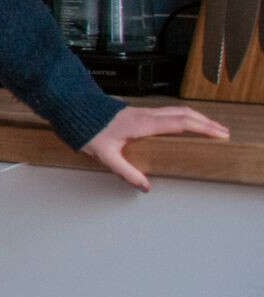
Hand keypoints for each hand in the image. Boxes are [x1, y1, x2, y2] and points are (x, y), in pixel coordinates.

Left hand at [80, 105, 229, 191]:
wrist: (73, 109)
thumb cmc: (88, 130)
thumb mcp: (105, 155)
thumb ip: (126, 172)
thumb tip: (144, 187)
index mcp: (143, 123)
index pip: (180, 123)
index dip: (202, 128)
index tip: (219, 134)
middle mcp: (146, 115)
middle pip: (184, 114)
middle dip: (206, 122)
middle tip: (223, 132)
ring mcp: (143, 111)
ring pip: (177, 110)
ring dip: (196, 117)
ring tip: (210, 127)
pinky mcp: (139, 112)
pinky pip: (168, 112)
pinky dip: (184, 116)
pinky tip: (186, 123)